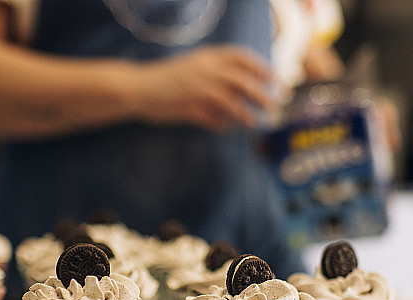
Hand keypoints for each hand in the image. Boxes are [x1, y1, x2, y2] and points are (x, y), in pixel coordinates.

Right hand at [134, 45, 274, 130]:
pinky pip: (210, 119)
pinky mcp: (186, 109)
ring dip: (244, 114)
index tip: (274, 79)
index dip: (260, 67)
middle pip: (240, 81)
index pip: (240, 57)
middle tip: (272, 105)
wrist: (138, 87)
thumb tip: (246, 84)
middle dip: (260, 94)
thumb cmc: (170, 78)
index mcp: (207, 57)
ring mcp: (195, 90)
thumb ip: (218, 71)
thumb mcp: (195, 65)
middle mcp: (203, 71)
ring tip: (253, 123)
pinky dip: (221, 124)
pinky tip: (226, 129)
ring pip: (228, 101)